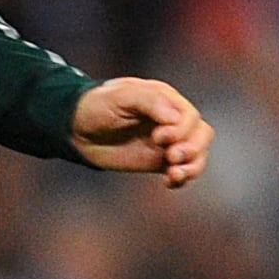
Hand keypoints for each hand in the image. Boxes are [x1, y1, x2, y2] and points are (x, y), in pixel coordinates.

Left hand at [71, 77, 210, 187]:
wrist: (77, 129)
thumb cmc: (98, 105)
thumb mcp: (120, 96)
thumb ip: (149, 101)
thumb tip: (174, 117)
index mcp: (166, 100)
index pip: (189, 116)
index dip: (181, 129)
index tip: (159, 137)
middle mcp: (172, 121)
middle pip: (201, 134)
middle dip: (191, 147)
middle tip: (170, 156)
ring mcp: (168, 142)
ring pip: (197, 154)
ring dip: (192, 166)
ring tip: (174, 174)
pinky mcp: (159, 161)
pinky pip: (182, 171)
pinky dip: (182, 178)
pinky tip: (170, 181)